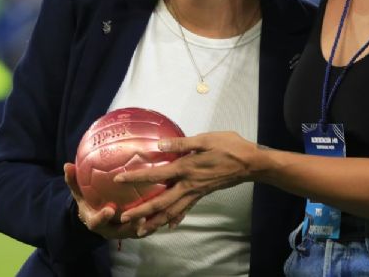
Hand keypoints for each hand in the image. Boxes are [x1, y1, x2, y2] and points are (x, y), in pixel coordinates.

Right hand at [62, 163, 151, 238]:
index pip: (97, 222)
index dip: (103, 217)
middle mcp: (111, 230)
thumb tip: (67, 165)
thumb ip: (73, 181)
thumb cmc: (89, 202)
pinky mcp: (136, 232)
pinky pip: (148, 228)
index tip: (110, 209)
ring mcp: (124, 233)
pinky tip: (168, 209)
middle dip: (132, 225)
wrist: (96, 217)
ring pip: (138, 232)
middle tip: (141, 215)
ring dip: (149, 225)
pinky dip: (156, 221)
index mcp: (96, 221)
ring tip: (159, 213)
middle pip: (122, 231)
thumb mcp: (79, 193)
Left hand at [114, 132, 259, 234]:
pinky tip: (170, 225)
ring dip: (155, 221)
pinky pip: (186, 209)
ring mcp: (195, 192)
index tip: (118, 179)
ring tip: (141, 230)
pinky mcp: (202, 194)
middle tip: (124, 218)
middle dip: (141, 211)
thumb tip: (159, 144)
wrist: (250, 163)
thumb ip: (181, 143)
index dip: (136, 177)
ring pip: (172, 211)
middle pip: (160, 202)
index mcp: (186, 168)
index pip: (155, 175)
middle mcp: (188, 184)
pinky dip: (176, 218)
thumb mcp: (205, 139)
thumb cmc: (229, 147)